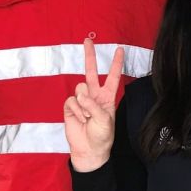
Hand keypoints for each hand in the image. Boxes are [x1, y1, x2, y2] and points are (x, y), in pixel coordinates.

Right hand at [64, 38, 124, 171]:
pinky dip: (77, 111)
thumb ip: (94, 105)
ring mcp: (81, 101)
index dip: (116, 63)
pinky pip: (72, 101)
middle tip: (87, 40)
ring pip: (80, 88)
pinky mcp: (70, 107)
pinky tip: (81, 120)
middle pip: (91, 71)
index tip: (120, 49)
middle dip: (89, 55)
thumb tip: (80, 94)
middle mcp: (94, 95)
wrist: (88, 150)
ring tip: (88, 117)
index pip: (112, 76)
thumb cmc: (101, 136)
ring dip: (84, 103)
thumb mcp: (105, 120)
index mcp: (107, 97)